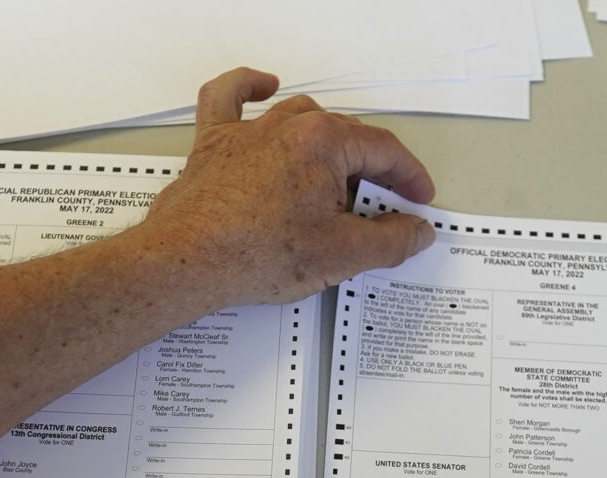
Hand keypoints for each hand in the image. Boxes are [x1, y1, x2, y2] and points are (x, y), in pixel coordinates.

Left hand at [132, 68, 436, 311]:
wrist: (188, 261)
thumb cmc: (253, 253)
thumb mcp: (342, 255)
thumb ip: (390, 240)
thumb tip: (414, 231)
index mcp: (324, 143)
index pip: (384, 150)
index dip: (409, 177)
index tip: (417, 199)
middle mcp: (287, 126)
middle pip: (346, 136)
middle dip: (372, 169)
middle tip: (384, 205)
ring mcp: (248, 131)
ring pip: (300, 117)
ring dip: (328, 140)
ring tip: (339, 175)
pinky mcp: (215, 144)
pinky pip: (230, 97)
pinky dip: (248, 87)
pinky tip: (264, 86)